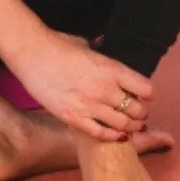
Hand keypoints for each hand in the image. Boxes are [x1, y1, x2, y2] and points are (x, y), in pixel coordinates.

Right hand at [8, 29, 153, 141]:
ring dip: (129, 128)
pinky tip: (112, 134)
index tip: (144, 95)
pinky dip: (111, 136)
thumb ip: (102, 53)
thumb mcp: (87, 44)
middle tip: (138, 114)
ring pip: (123, 126)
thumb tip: (108, 47)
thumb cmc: (58, 44)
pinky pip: (101, 134)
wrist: (31, 52)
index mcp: (111, 68)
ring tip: (129, 127)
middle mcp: (105, 89)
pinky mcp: (74, 118)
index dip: (148, 93)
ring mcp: (90, 105)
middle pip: (138, 110)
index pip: (146, 89)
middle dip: (141, 114)